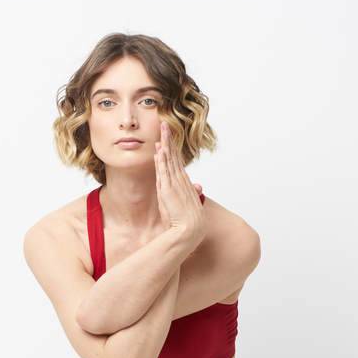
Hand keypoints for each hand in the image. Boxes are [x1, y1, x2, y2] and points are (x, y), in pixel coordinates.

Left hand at [154, 121, 204, 247]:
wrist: (188, 232)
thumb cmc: (186, 223)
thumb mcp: (185, 206)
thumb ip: (188, 195)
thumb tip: (197, 186)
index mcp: (183, 183)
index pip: (176, 162)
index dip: (172, 149)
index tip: (168, 139)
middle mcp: (180, 180)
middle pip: (174, 156)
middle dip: (170, 140)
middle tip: (165, 125)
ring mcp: (175, 183)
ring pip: (169, 159)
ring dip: (166, 143)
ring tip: (163, 129)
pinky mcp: (169, 189)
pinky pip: (165, 170)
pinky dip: (163, 159)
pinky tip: (160, 148)